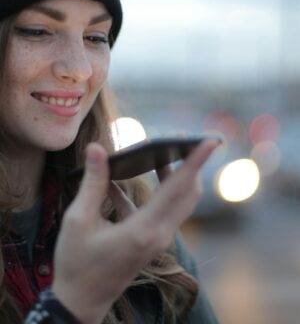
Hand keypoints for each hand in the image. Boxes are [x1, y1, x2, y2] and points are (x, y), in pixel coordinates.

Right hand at [52, 140, 218, 323]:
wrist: (81, 302)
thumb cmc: (76, 263)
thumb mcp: (78, 220)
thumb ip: (92, 183)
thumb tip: (97, 149)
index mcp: (144, 229)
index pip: (178, 188)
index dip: (195, 162)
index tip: (210, 141)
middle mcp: (159, 234)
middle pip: (187, 193)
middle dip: (190, 163)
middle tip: (183, 137)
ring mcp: (158, 239)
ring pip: (179, 201)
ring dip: (175, 175)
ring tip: (163, 151)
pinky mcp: (152, 240)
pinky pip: (160, 210)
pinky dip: (150, 192)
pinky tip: (121, 181)